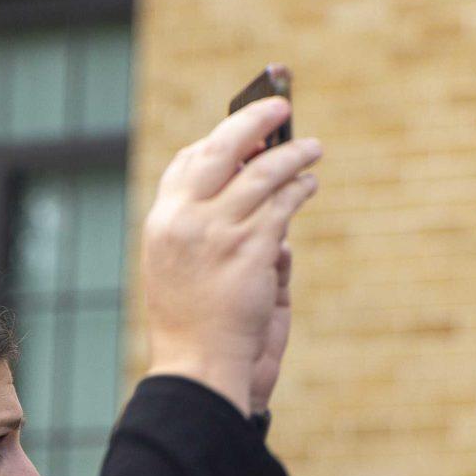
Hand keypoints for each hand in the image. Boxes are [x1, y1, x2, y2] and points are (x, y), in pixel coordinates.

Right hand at [142, 100, 320, 415]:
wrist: (199, 367)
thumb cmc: (196, 326)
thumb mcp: (187, 270)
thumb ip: (210, 229)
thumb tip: (257, 192)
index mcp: (162, 223)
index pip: (185, 164)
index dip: (216, 142)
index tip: (244, 133)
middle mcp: (184, 220)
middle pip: (220, 150)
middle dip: (252, 122)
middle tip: (281, 108)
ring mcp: (217, 232)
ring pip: (261, 173)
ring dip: (292, 156)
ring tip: (313, 149)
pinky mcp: (251, 248)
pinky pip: (282, 204)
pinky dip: (299, 188)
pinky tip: (310, 183)